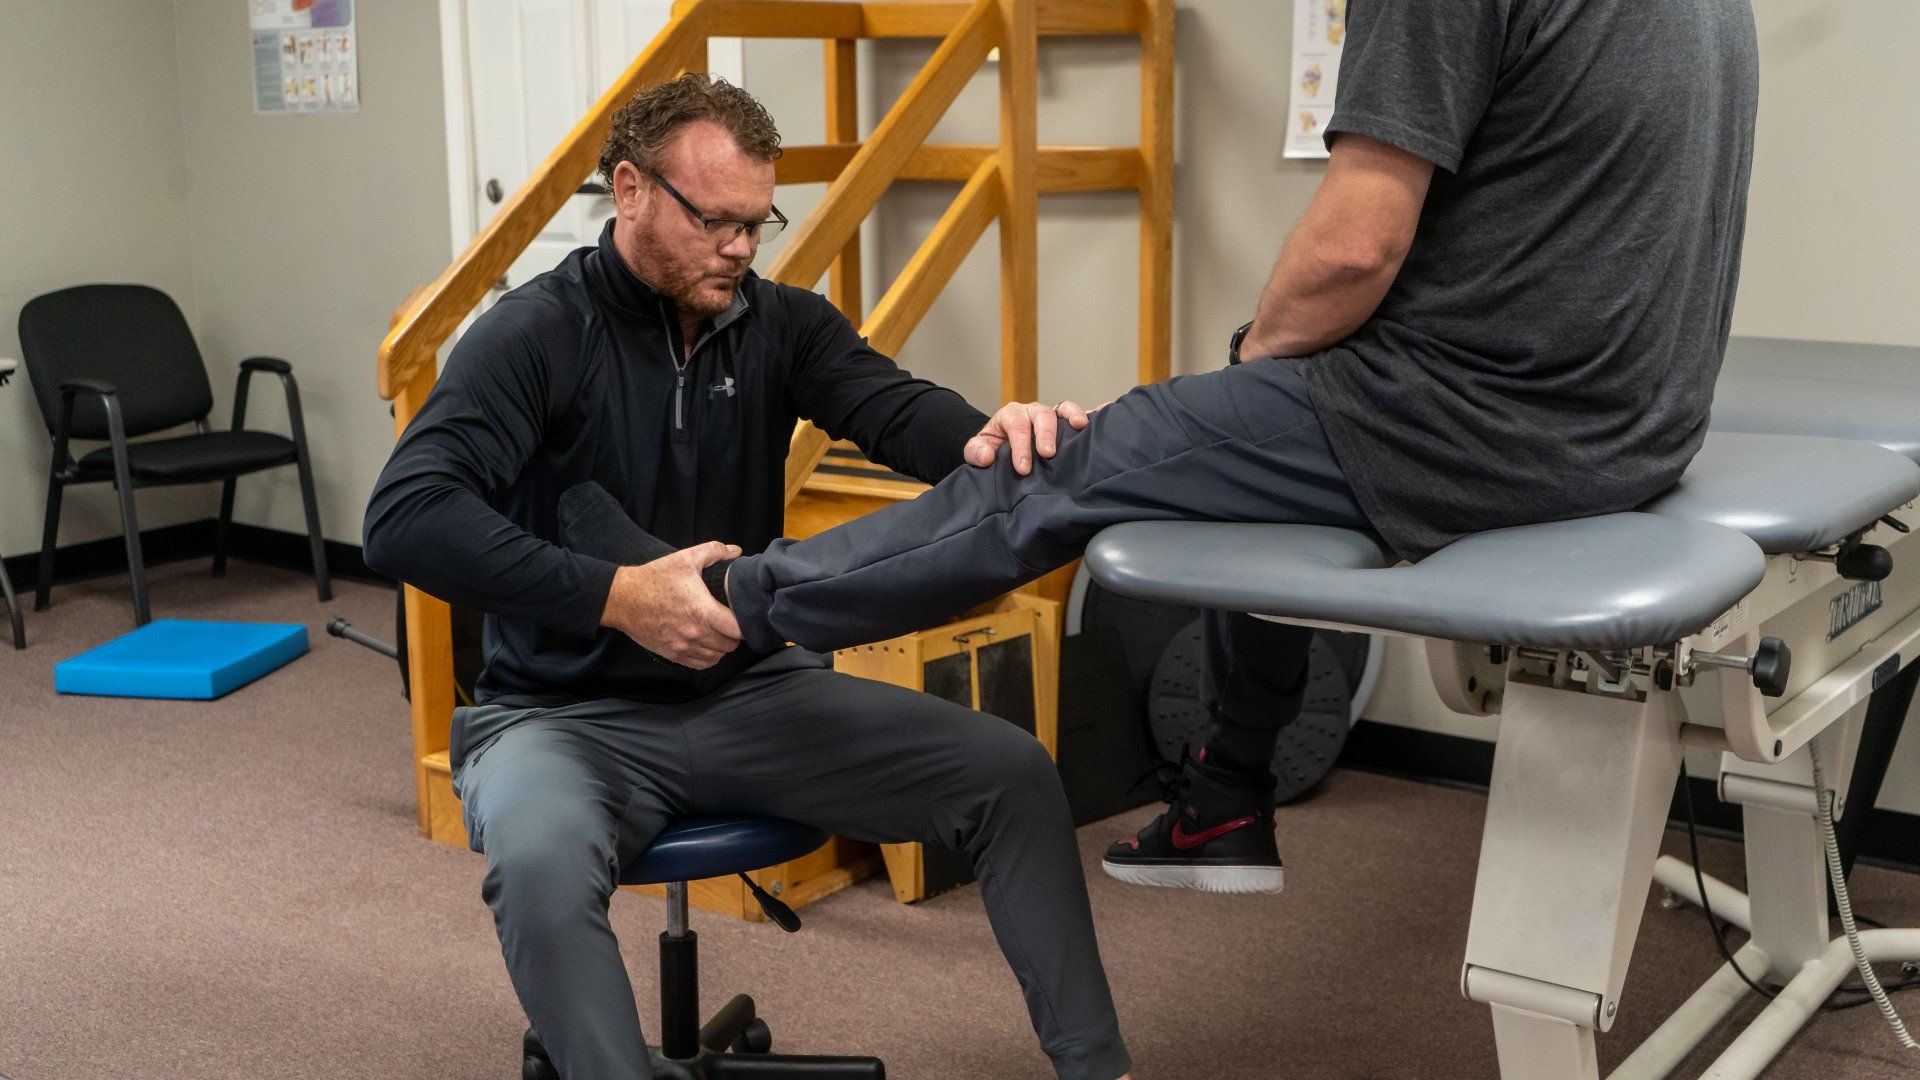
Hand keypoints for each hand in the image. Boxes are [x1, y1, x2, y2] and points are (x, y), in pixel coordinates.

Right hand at [599, 541, 742, 668]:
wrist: (623, 599)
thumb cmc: (654, 578)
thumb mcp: (685, 558)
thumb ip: (714, 551)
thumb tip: (735, 551)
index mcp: (702, 611)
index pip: (737, 630)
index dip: (745, 623)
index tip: (743, 615)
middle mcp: (694, 633)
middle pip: (730, 645)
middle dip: (735, 634)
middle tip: (731, 621)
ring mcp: (683, 647)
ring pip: (717, 656)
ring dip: (722, 646)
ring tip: (720, 631)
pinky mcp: (673, 655)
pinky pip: (701, 664)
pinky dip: (709, 656)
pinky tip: (707, 643)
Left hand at [965, 400, 1094, 474]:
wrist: (1000, 446)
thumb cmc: (992, 448)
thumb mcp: (977, 450)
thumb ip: (976, 452)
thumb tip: (986, 457)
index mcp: (1010, 415)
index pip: (1016, 424)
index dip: (1020, 445)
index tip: (1023, 467)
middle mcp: (1032, 411)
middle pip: (1041, 414)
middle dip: (1046, 433)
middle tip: (1048, 454)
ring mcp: (1050, 416)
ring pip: (1062, 408)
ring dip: (1072, 415)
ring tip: (1081, 427)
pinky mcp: (1064, 424)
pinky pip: (1078, 415)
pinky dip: (1092, 414)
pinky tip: (1104, 415)